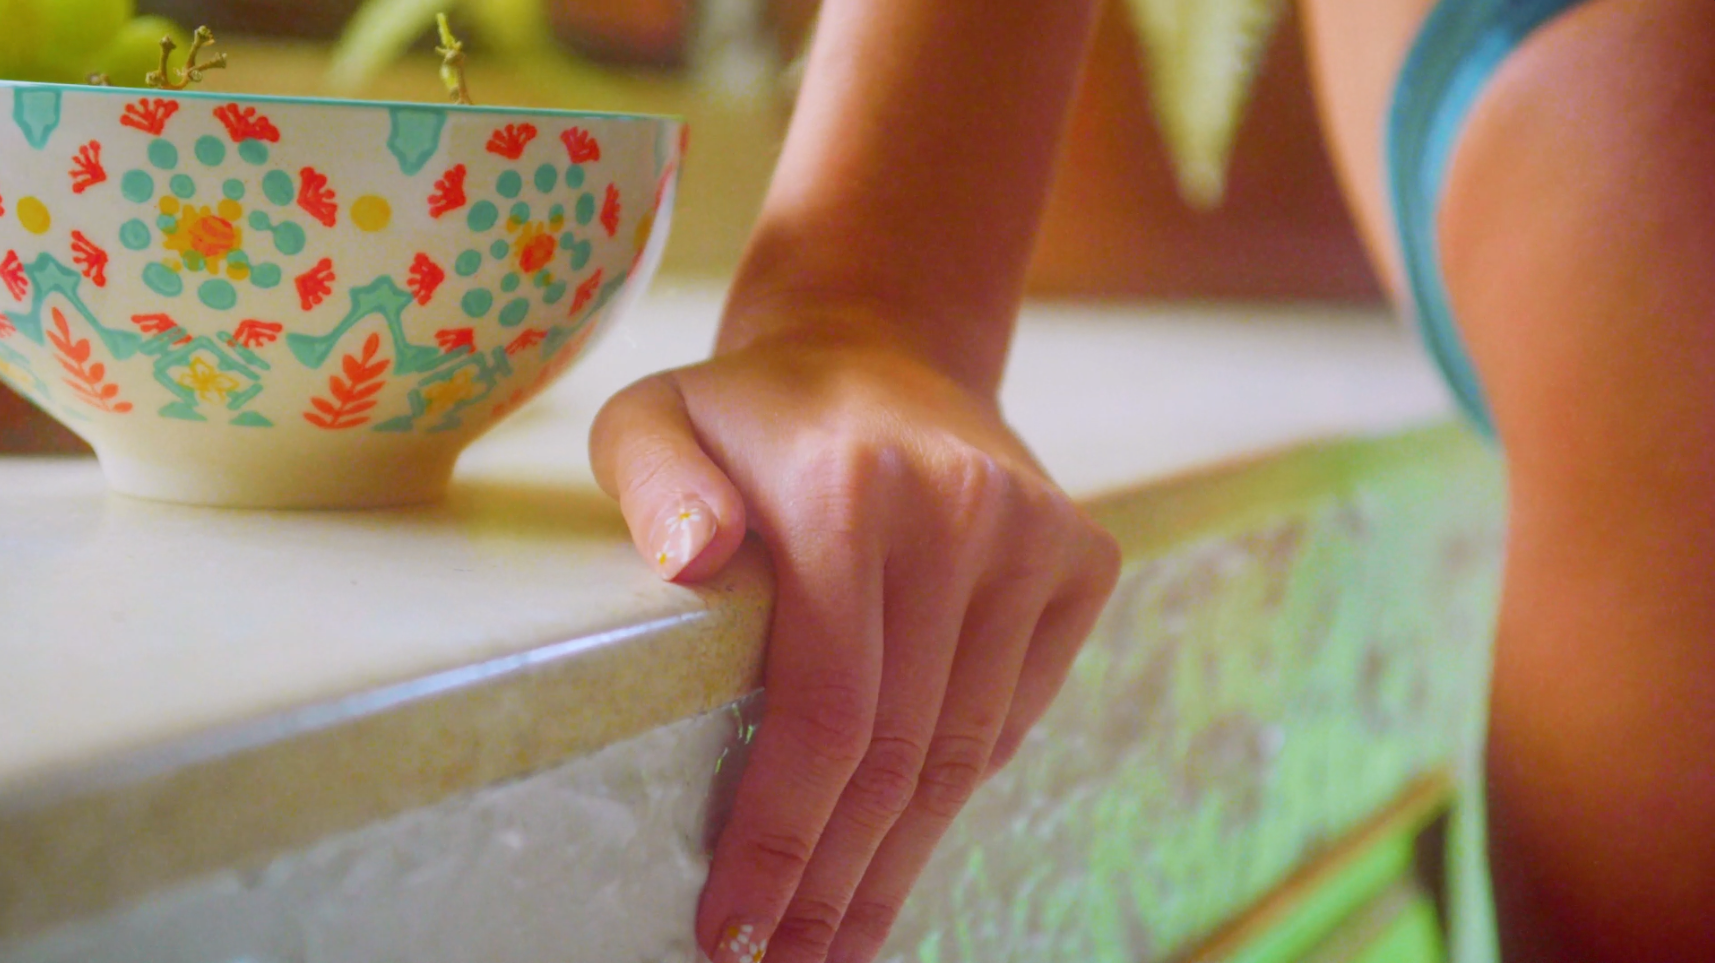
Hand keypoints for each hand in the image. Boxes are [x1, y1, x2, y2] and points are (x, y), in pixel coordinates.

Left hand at [590, 322, 1119, 962]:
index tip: (734, 932)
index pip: (827, 712)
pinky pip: (1013, 715)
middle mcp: (966, 516)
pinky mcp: (1082, 560)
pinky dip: (954, 789)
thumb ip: (656, 488)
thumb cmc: (751, 414)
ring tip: (843, 941)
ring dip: (900, 861)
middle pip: (903, 754)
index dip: (783, 837)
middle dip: (839, 882)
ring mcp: (1038, 538)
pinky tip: (900, 844)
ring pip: (967, 750)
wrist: (884, 347)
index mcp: (856, 491)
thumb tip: (691, 563)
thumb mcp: (657, 420)